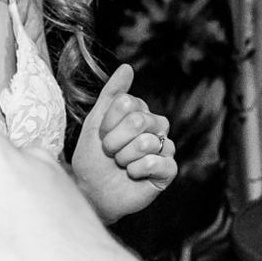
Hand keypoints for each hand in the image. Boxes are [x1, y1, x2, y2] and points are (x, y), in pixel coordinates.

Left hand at [70, 64, 176, 223]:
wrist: (93, 192)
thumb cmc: (93, 159)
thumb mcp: (95, 123)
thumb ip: (111, 94)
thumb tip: (127, 68)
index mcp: (140, 112)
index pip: (127, 102)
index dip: (108, 122)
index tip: (102, 135)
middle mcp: (156, 127)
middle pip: (138, 121)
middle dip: (115, 141)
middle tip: (110, 153)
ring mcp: (164, 148)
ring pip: (147, 142)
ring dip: (124, 157)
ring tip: (121, 165)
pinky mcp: (168, 170)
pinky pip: (156, 162)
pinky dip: (137, 170)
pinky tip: (133, 175)